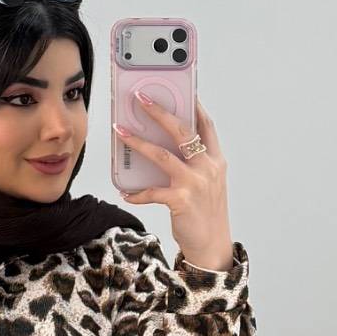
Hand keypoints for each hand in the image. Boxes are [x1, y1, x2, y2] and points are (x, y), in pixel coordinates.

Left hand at [114, 94, 233, 269]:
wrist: (212, 246)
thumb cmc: (206, 214)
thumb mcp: (208, 184)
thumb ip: (195, 164)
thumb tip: (166, 146)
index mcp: (215, 160)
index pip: (206, 125)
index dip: (193, 105)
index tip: (180, 89)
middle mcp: (207, 168)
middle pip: (182, 131)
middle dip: (159, 112)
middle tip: (140, 99)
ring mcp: (195, 183)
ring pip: (162, 155)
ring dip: (138, 142)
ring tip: (121, 132)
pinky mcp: (181, 201)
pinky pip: (152, 192)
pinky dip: (136, 192)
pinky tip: (125, 192)